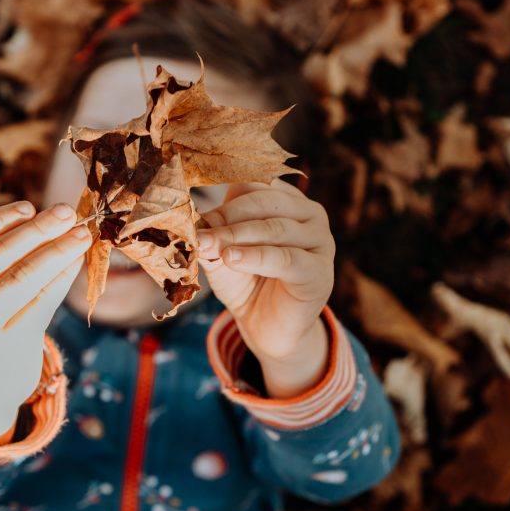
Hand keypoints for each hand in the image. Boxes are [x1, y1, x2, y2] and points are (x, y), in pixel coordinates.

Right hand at [0, 201, 91, 436]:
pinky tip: (76, 261)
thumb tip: (50, 218)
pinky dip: (62, 277)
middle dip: (37, 229)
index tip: (29, 207)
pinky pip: (42, 301)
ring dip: (56, 251)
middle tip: (67, 211)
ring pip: (22, 278)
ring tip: (81, 235)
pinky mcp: (9, 345)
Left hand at [198, 179, 335, 391]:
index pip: (253, 182)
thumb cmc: (245, 282)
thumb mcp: (221, 252)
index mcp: (285, 199)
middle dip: (226, 215)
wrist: (266, 328)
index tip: (190, 202)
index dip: (220, 190)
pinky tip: (231, 259)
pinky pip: (285, 258)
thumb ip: (211, 232)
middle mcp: (309, 213)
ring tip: (207, 245)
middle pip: (262, 202)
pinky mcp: (319, 271)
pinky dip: (254, 256)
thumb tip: (189, 216)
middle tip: (197, 229)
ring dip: (235, 235)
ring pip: (273, 228)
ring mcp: (320, 240)